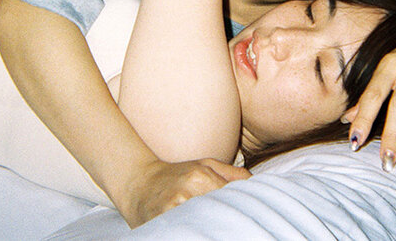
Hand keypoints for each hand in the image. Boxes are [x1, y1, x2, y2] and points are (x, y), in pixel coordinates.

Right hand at [119, 157, 251, 226]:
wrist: (137, 183)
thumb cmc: (175, 175)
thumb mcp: (205, 164)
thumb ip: (233, 173)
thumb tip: (258, 185)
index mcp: (201, 176)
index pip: (233, 196)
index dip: (243, 207)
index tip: (249, 217)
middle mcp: (188, 192)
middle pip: (221, 212)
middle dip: (231, 220)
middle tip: (240, 226)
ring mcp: (174, 209)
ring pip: (205, 224)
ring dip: (214, 227)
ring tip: (219, 228)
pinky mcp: (162, 222)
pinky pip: (187, 229)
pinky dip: (197, 230)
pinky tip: (201, 230)